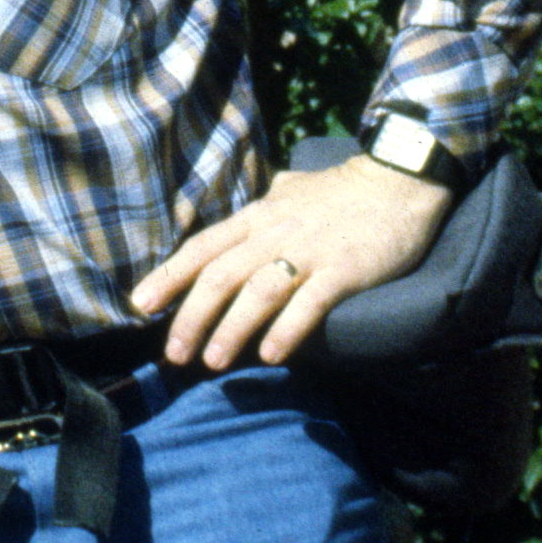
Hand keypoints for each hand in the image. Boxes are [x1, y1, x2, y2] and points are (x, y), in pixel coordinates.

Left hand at [128, 153, 455, 371]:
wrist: (399, 180)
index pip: (201, 248)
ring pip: (256, 294)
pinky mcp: (343, 270)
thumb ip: (264, 207)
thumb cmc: (343, 189)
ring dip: (231, 330)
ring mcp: (308, 251)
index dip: (168, 277)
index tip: (141, 305)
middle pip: (219, 277)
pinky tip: (271, 356)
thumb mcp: (291, 190)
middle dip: (191, 317)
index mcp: (256, 217)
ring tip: (213, 362)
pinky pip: (308, 303)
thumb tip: (244, 217)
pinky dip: (287, 330)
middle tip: (173, 353)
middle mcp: (274, 234)